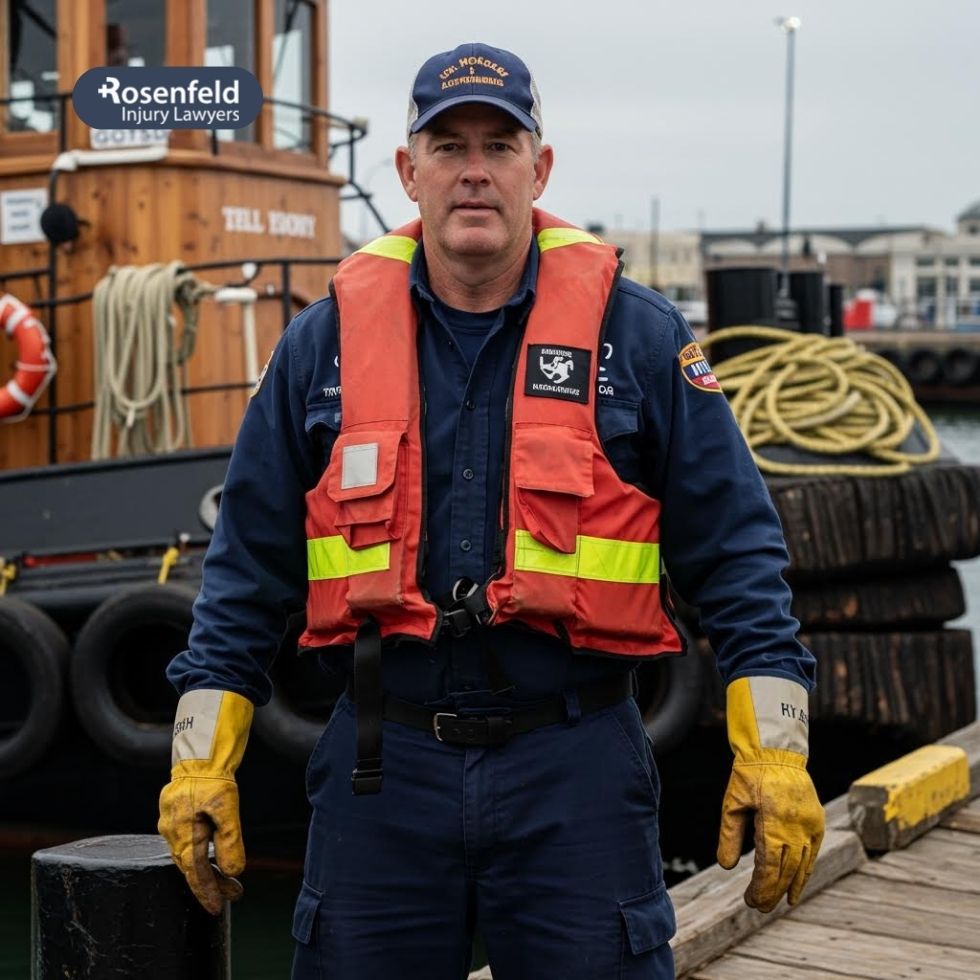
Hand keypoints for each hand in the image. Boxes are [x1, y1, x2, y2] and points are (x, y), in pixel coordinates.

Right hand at [158, 689, 253, 914]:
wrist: (200, 753)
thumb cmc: (214, 779)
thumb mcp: (227, 809)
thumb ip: (230, 841)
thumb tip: (234, 871)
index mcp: (183, 835)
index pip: (195, 873)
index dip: (207, 892)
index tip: (217, 908)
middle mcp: (172, 833)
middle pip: (192, 867)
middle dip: (212, 883)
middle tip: (234, 893)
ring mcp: (171, 824)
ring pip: (189, 855)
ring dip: (208, 869)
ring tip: (229, 879)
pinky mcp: (175, 815)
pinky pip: (186, 842)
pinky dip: (200, 853)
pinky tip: (212, 856)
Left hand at [716, 755, 823, 910]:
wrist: (775, 751)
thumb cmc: (749, 776)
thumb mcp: (732, 803)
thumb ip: (730, 836)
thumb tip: (727, 866)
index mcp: (773, 822)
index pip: (769, 866)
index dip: (761, 887)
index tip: (751, 901)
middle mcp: (796, 827)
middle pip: (786, 870)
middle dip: (772, 892)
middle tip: (759, 907)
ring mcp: (810, 825)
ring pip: (801, 865)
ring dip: (789, 886)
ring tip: (777, 903)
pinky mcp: (817, 821)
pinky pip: (812, 853)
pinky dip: (805, 872)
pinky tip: (797, 887)